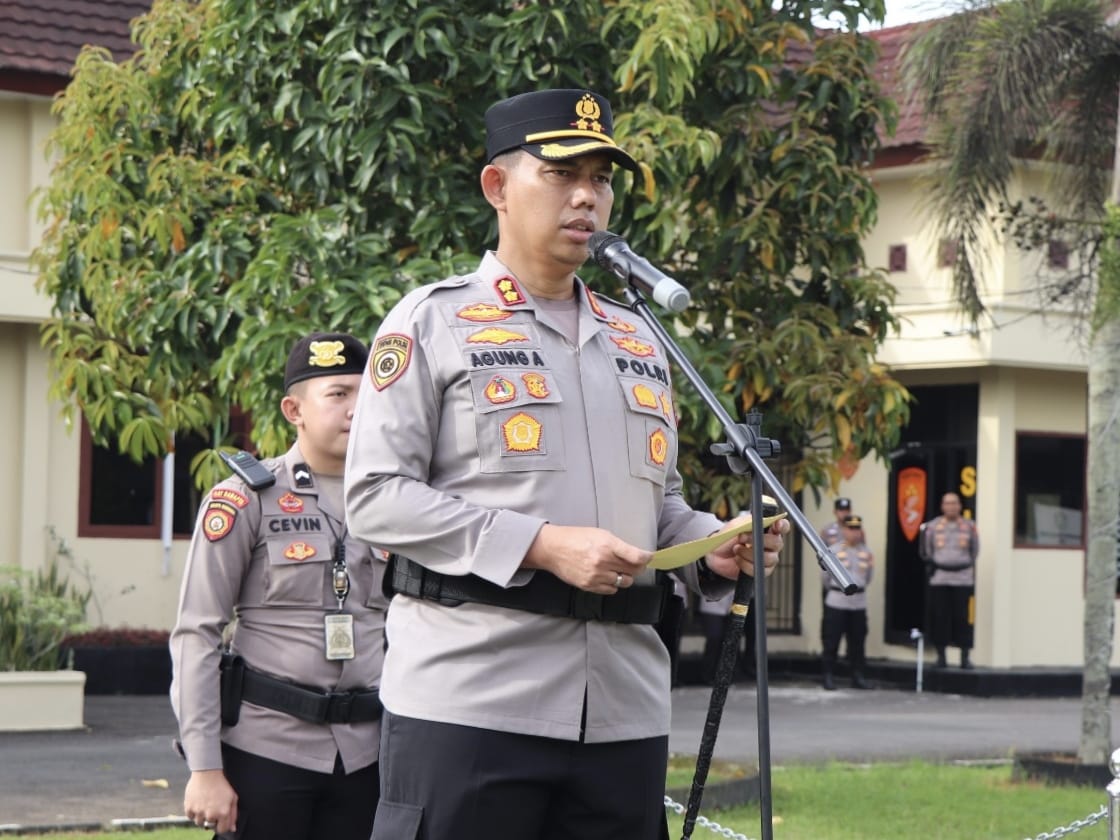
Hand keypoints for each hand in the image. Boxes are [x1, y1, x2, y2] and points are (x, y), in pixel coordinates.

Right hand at [184, 769, 237, 833]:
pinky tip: (198, 803)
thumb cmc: (222, 784)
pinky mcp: (189, 808)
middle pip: (210, 826)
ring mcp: (199, 812)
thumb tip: (232, 828)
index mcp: (223, 813)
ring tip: (205, 805)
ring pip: (199, 822)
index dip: (222, 825)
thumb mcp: (233, 797)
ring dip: (202, 816)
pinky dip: (193, 812)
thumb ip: (233, 814)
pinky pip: (190, 817)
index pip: (222, 830)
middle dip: (212, 819)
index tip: (220, 820)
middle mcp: (210, 815)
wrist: (207, 772)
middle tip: (213, 807)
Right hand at [523, 524, 650, 593]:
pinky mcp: (589, 586)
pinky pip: (611, 590)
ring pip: (624, 582)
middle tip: (634, 563)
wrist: (554, 549)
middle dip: (637, 567)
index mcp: (607, 545)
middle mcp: (603, 561)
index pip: (636, 557)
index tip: (649, 557)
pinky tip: (607, 576)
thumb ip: (618, 545)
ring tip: (618, 569)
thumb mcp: (600, 534)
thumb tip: (637, 555)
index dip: (646, 558)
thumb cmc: (576, 538)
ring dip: (625, 576)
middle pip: (633, 571)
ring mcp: (596, 575)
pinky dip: (613, 584)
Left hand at [705, 515, 790, 579]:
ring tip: (736, 549)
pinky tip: (738, 559)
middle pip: (777, 543)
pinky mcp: (760, 572)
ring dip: (748, 553)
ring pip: (768, 558)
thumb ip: (750, 523)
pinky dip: (745, 564)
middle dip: (760, 540)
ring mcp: (768, 559)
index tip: (776, 526)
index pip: (782, 527)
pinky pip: (758, 570)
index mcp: (768, 529)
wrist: (716, 554)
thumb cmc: (729, 537)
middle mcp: (771, 544)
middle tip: (742, 537)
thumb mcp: (737, 525)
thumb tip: (758, 524)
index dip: (782, 526)